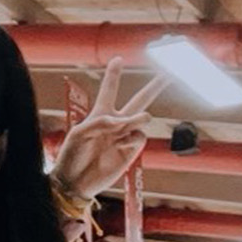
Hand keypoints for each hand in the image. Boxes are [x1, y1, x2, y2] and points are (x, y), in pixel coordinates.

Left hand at [51, 57, 168, 199]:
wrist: (75, 182)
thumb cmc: (71, 157)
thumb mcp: (78, 135)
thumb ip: (98, 123)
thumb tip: (120, 122)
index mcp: (99, 114)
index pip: (109, 90)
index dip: (114, 75)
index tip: (118, 58)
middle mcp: (116, 123)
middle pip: (140, 100)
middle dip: (154, 86)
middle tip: (169, 72)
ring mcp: (125, 136)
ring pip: (143, 117)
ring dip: (137, 118)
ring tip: (127, 124)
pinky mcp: (131, 151)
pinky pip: (139, 137)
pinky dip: (131, 138)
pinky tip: (120, 145)